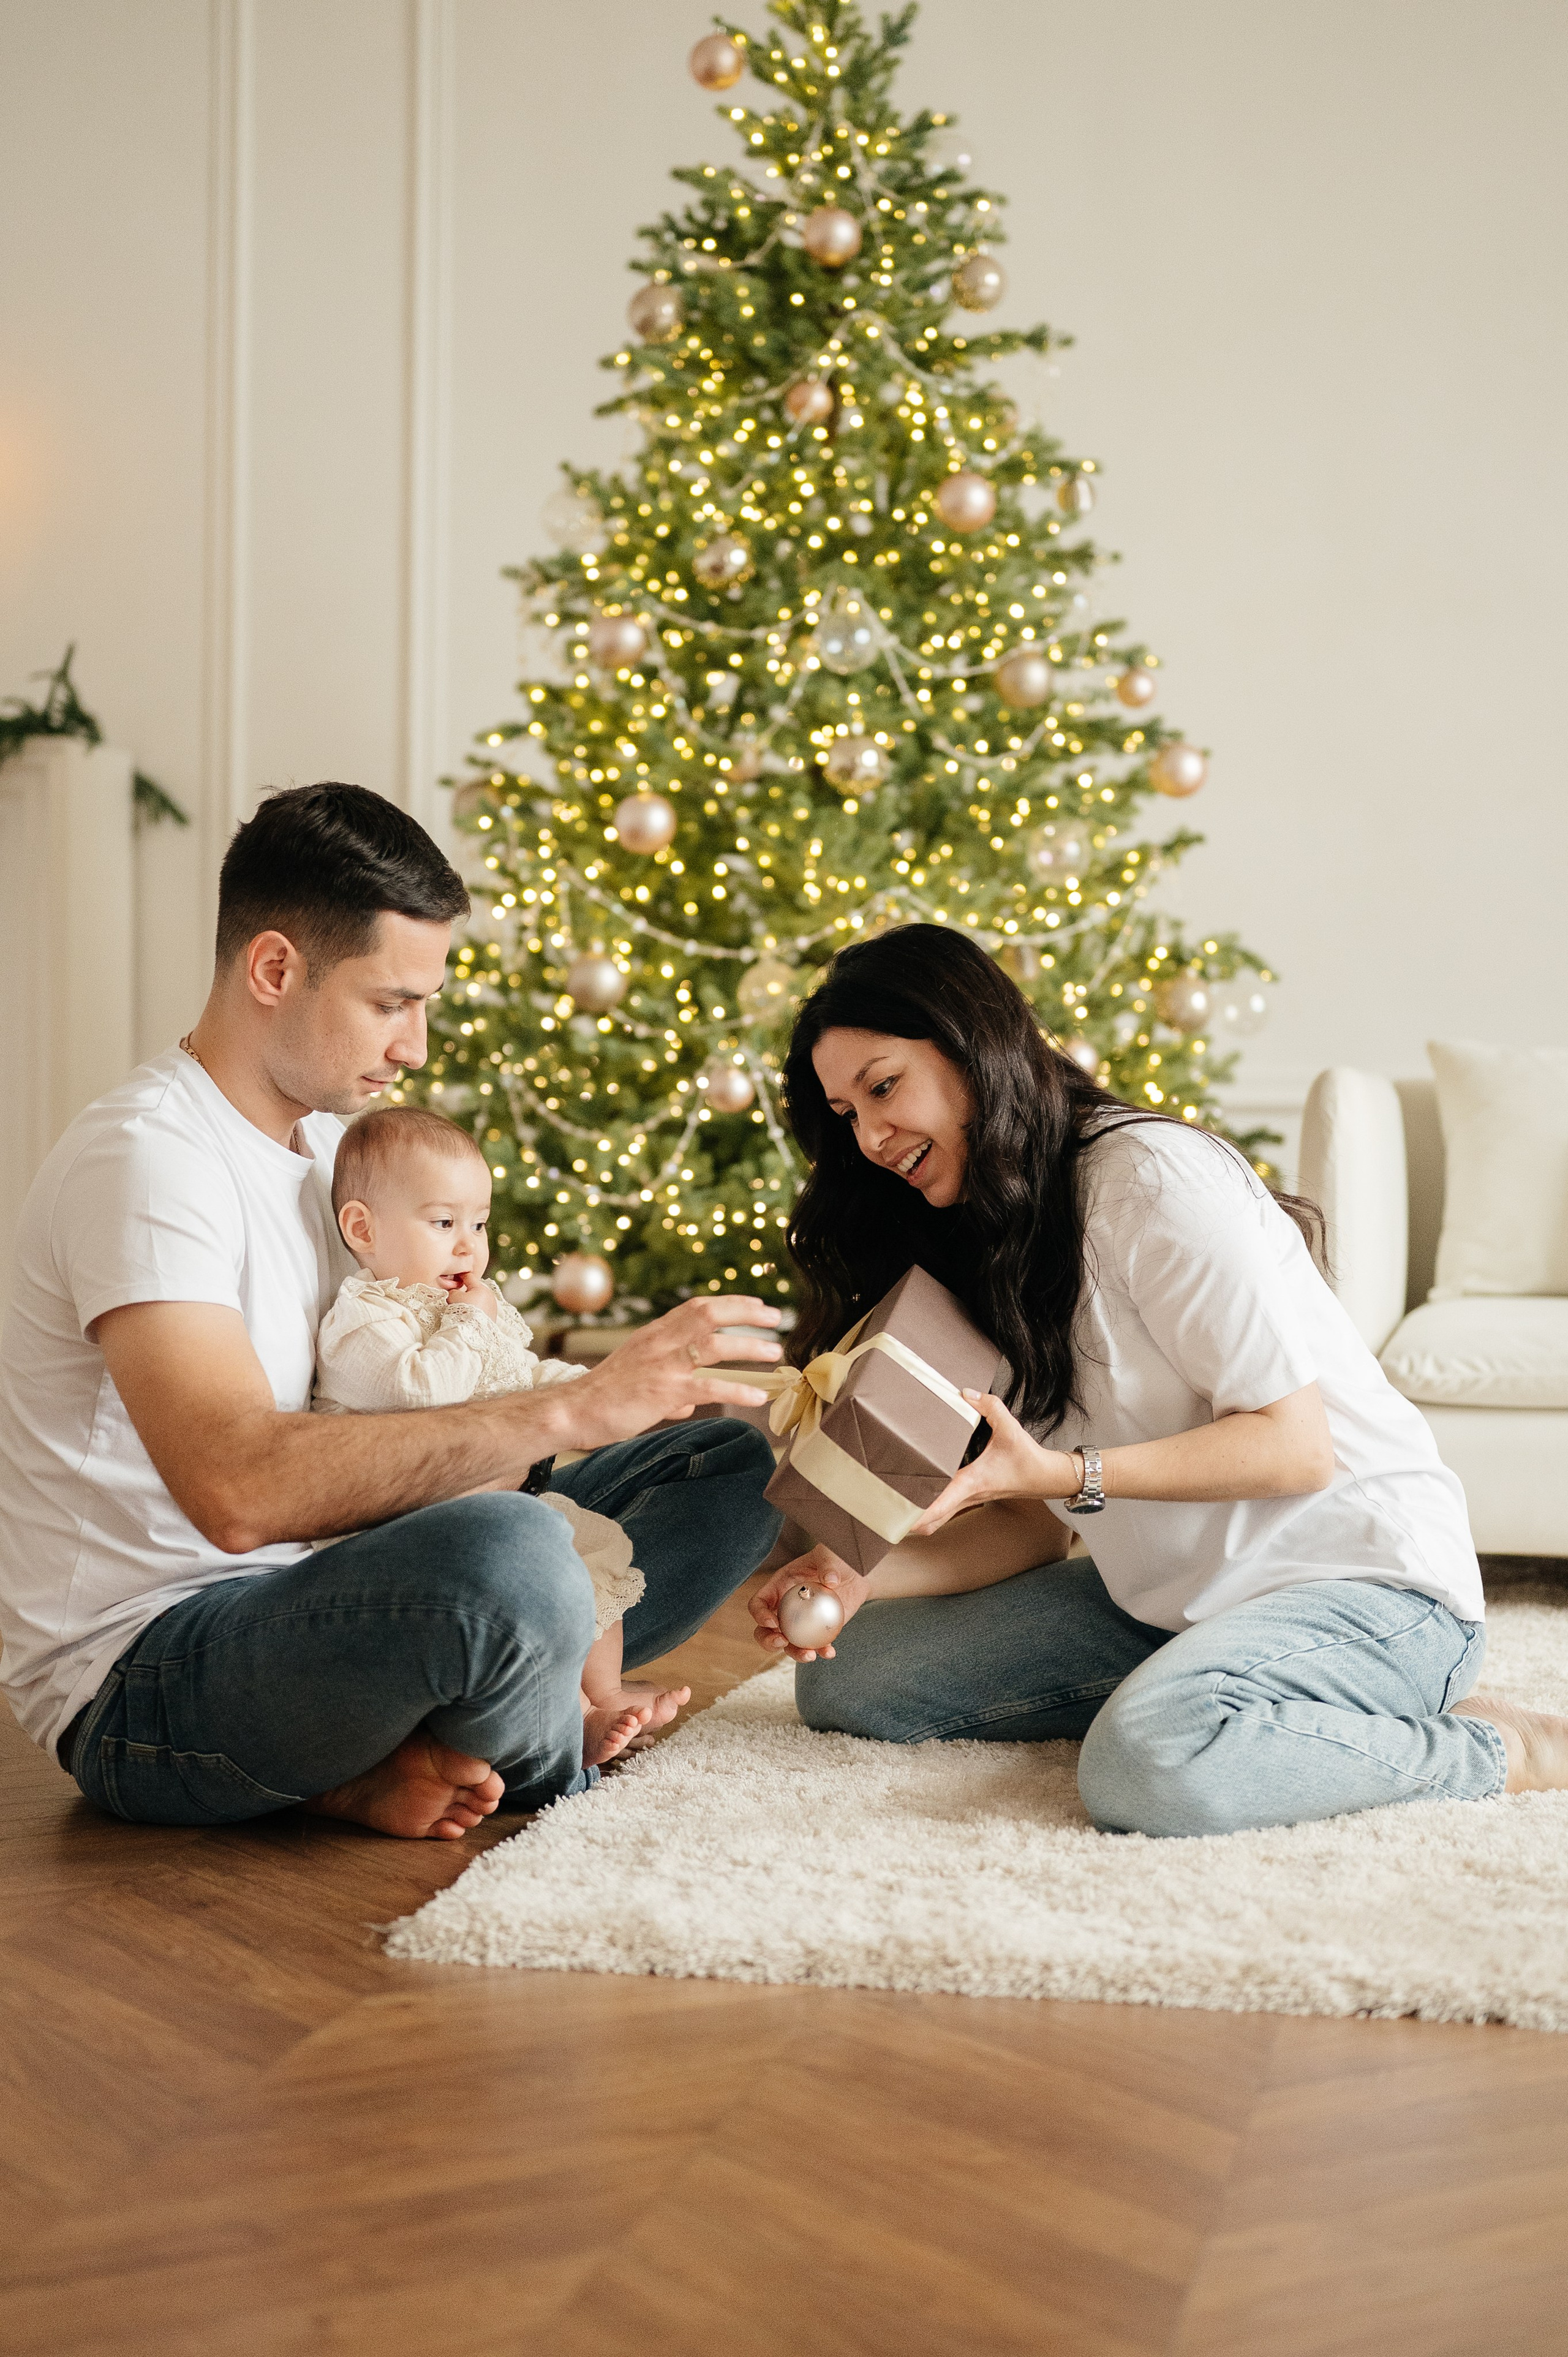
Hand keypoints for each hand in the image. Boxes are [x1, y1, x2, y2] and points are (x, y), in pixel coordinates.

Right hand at [445, 1273, 497, 1318]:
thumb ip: (453, 1291)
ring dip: (472, 1302)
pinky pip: (482, 1310)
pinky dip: (476, 1310)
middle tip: (456, 1297)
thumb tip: (454, 1292)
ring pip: (479, 1300)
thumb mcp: (453, 1297)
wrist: (472, 1332)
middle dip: (466, 1291)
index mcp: (481, 1288)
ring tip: (462, 1309)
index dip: (460, 1276)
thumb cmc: (464, 1312)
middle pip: (475, 1289)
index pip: (469, 1277)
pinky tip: (469, 1316)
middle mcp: (490, 1296)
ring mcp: (493, 1307)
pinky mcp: (493, 1317)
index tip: (455, 1276)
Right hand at [556, 1294, 783, 1451]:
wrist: (572, 1411)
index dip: (731, 1303)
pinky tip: (757, 1397)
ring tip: (775, 1354)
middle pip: (709, 1314)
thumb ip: (670, 1387)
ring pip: (714, 1345)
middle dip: (746, 1313)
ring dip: (749, 1347)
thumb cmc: (604, 1397)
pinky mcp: (663, 1392)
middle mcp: (660, 1342)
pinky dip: (737, 1390)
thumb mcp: (638, 1379)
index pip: (697, 1306)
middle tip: (776, 1319)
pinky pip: (708, 1387)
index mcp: (653, 1334)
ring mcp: (662, 1365)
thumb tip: (691, 1403)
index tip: (757, 1306)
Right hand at [750, 1544, 868, 1661]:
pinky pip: (814, 1646)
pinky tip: (829, 1653)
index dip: (759, 1614)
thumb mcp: (830, 1555)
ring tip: (809, 1656)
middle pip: (765, 1630)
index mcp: (778, 1587)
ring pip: (788, 1644)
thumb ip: (828, 1565)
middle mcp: (784, 1607)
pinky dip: (820, 1651)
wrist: (856, 1573)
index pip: (759, 1603)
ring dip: (795, 1653)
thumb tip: (830, 1581)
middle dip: (768, 1640)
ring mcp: (800, 1622)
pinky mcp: (817, 1631)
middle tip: (782, 1642)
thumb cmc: (837, 1558)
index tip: (773, 1622)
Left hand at [906, 1391, 1080, 1537]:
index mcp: (972, 1482)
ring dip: (918, 1518)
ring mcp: (971, 1500)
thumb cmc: (1028, 1458)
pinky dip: (931, 1510)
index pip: (941, 1505)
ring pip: (939, 1518)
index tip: (899, 1520)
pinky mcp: (973, 1497)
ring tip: (895, 1508)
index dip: (918, 1516)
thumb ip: (988, 1406)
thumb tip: (965, 1393)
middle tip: (885, 1514)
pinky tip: (919, 1497)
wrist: (1047, 1477)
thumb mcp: (1010, 1427)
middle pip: (933, 1521)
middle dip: (909, 1522)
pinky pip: (947, 1510)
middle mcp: (968, 1495)